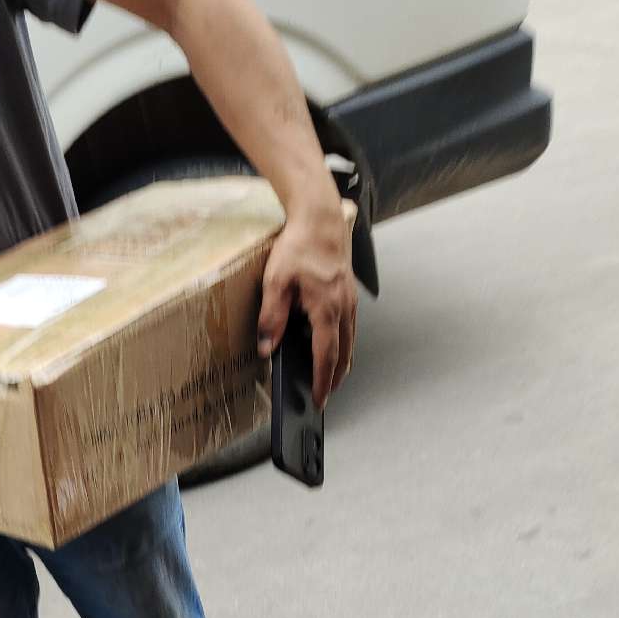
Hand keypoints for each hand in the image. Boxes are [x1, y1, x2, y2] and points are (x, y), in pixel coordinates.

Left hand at [258, 197, 358, 407]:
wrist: (320, 218)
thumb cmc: (299, 245)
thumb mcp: (276, 282)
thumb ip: (272, 317)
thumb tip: (268, 347)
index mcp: (326, 308)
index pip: (326, 355)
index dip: (321, 380)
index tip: (318, 398)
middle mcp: (344, 307)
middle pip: (344, 353)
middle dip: (335, 377)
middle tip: (325, 396)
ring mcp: (349, 300)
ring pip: (350, 340)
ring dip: (341, 362)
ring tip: (330, 378)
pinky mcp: (348, 293)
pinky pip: (349, 326)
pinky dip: (343, 343)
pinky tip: (332, 346)